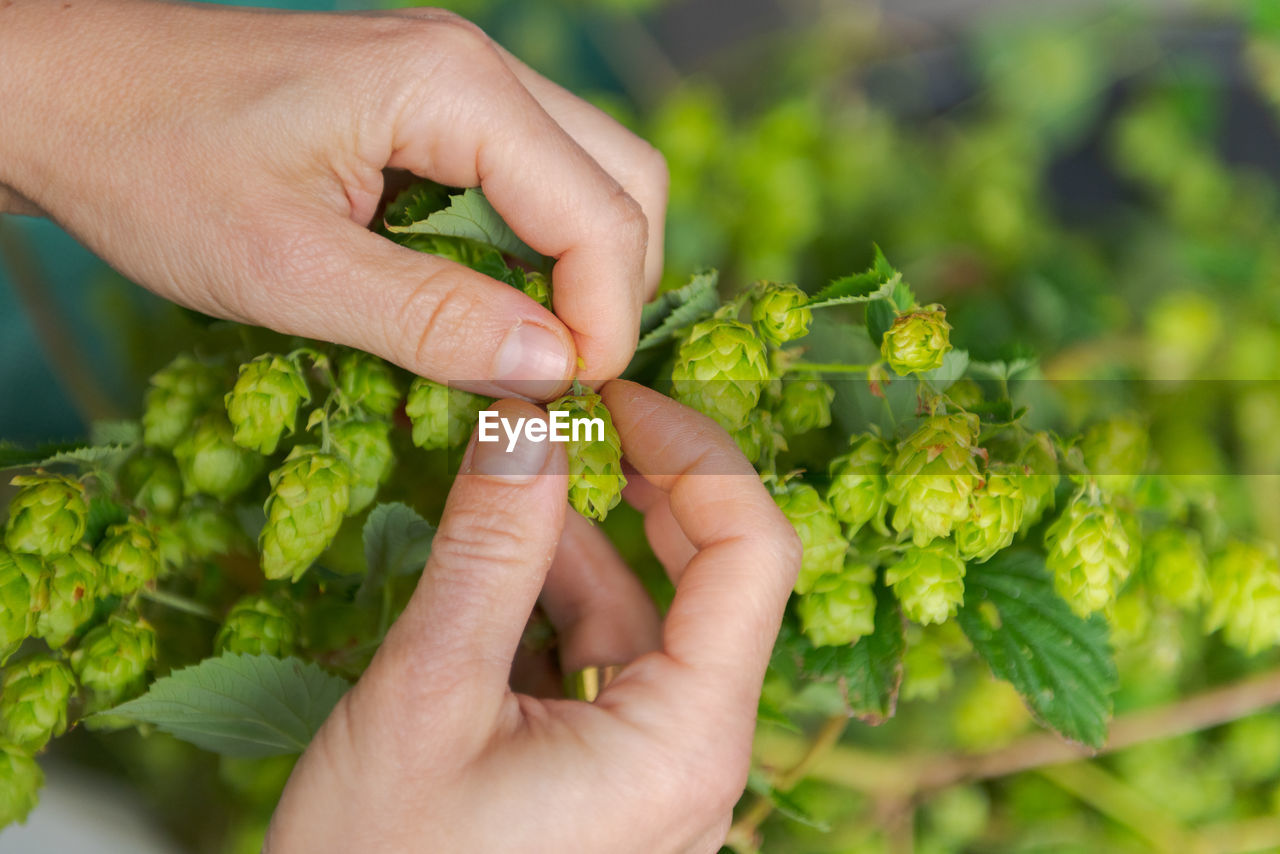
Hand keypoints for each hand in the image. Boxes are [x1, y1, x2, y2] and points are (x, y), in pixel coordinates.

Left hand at [0, 1, 667, 394]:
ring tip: (528, 348)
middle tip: (560, 378)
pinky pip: (536, 175)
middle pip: (625, 182)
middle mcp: (476, 66)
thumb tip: (554, 367)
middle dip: (614, 292)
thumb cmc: (151, 167)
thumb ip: (431, 320)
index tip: (562, 401)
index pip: (601, 213)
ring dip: (584, 271)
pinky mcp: (435, 104)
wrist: (65, 94)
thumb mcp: (288, 270)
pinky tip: (490, 301)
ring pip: (593, 175)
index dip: (603, 324)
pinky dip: (540, 249)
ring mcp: (459, 78)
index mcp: (452, 89)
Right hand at [266, 381, 800, 852]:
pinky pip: (605, 667)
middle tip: (571, 415)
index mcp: (685, 740)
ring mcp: (657, 773)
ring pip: (645, 619)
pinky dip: (555, 607)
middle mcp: (695, 757)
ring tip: (504, 483)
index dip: (696, 453)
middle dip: (646, 485)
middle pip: (714, 579)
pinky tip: (495, 569)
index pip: (754, 552)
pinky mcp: (613, 782)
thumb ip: (487, 550)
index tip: (614, 397)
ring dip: (580, 544)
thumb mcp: (427, 696)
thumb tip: (526, 418)